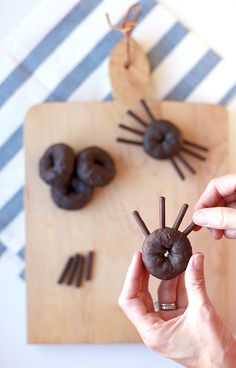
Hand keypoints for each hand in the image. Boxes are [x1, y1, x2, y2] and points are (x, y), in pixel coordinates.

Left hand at [118, 251, 235, 367]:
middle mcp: (156, 329)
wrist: (229, 367)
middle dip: (146, 274)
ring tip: (172, 260)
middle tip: (149, 256)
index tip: (137, 259)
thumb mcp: (202, 312)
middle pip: (142, 296)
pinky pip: (174, 299)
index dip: (131, 278)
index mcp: (152, 332)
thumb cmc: (212, 353)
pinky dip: (179, 285)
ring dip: (167, 277)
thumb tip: (194, 259)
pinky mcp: (179, 322)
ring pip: (161, 296)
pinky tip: (184, 271)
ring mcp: (167, 325)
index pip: (130, 301)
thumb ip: (196, 283)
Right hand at [193, 173, 235, 238]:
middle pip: (220, 198)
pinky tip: (235, 232)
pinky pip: (234, 214)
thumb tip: (199, 217)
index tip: (198, 218)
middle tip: (212, 230)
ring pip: (227, 208)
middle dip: (214, 217)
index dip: (204, 202)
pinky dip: (232, 225)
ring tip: (226, 233)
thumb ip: (222, 217)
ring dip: (223, 224)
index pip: (215, 186)